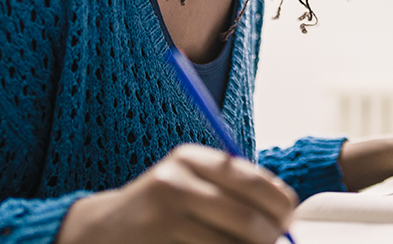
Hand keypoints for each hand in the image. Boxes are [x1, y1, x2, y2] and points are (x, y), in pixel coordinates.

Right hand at [56, 143, 297, 243]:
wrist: (103, 230)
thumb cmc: (161, 208)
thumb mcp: (192, 184)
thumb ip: (234, 188)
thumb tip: (287, 209)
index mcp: (191, 159)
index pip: (254, 181)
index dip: (280, 206)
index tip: (288, 221)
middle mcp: (175, 181)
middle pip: (246, 218)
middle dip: (269, 238)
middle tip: (275, 243)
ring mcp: (162, 216)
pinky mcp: (157, 242)